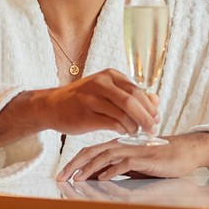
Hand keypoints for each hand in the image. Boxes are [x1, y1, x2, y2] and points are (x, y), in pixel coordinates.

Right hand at [0, 69, 157, 159]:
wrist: (52, 106)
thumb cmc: (83, 100)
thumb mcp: (107, 92)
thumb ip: (130, 95)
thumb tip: (156, 100)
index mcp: (109, 75)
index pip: (137, 90)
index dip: (150, 106)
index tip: (156, 118)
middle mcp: (101, 83)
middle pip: (133, 100)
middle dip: (147, 117)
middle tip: (153, 129)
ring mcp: (92, 98)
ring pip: (124, 113)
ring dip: (135, 126)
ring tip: (137, 133)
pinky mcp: (86, 115)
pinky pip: (112, 123)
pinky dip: (122, 130)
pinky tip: (123, 133)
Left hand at [58, 131, 208, 181]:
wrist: (186, 151)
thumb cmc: (160, 160)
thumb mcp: (134, 166)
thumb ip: (117, 169)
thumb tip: (98, 178)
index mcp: (118, 146)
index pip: (90, 152)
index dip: (74, 163)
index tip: (61, 175)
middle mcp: (123, 145)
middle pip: (92, 152)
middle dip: (74, 165)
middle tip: (59, 178)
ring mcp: (133, 150)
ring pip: (105, 156)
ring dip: (89, 168)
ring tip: (76, 179)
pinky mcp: (145, 158)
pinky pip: (124, 163)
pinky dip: (112, 170)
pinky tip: (102, 178)